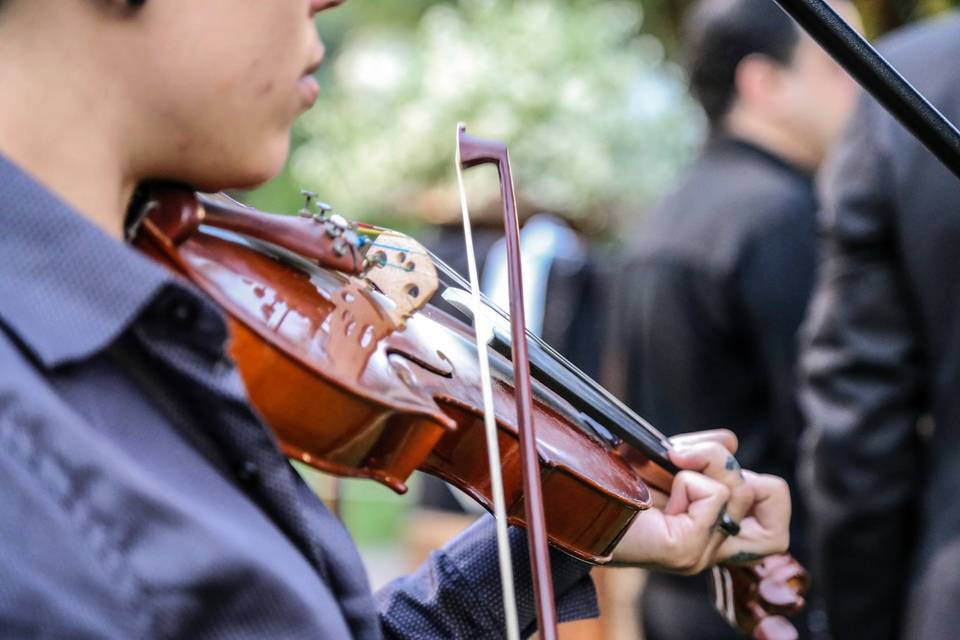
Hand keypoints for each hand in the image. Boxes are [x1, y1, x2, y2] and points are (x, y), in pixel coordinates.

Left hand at [612, 428, 790, 571]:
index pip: (775, 519)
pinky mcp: (684, 551)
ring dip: (700, 462)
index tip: (713, 463)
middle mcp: (711, 544)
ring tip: (666, 467)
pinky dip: (686, 480)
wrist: (567, 504)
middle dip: (720, 458)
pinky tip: (657, 491)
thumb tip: (730, 442)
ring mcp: (701, 551)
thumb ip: (702, 453)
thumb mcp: (664, 461)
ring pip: (738, 487)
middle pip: (767, 491)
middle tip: (679, 458)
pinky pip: (713, 495)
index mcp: (711, 527)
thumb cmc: (608, 484)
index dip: (762, 486)